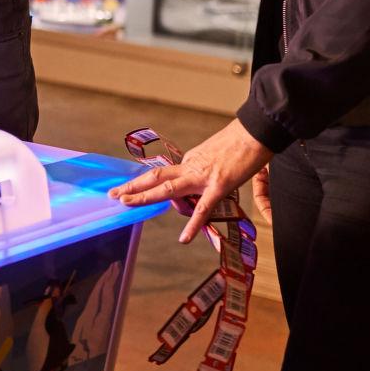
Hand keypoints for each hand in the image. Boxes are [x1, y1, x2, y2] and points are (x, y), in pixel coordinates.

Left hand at [110, 119, 272, 243]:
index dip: (152, 186)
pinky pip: (202, 209)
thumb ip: (206, 167)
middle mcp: (191, 167)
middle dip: (132, 186)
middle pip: (155, 178)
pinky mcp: (219, 186)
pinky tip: (184, 239)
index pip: (168, 176)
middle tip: (113, 194)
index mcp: (191, 160)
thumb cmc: (241, 141)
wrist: (256, 131)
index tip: (134, 190)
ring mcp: (202, 177)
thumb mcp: (216, 153)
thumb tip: (204, 182)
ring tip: (126, 204)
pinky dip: (192, 225)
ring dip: (144, 197)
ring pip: (167, 189)